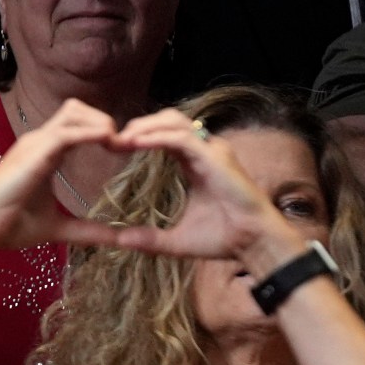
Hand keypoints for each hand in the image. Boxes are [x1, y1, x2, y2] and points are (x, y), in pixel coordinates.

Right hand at [0, 98, 127, 249]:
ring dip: (102, 123)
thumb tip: (120, 240)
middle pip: (77, 109)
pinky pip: (69, 132)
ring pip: (75, 112)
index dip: (102, 131)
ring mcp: (35, 144)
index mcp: (44, 154)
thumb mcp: (59, 229)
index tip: (124, 151)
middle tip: (125, 146)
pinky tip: (111, 143)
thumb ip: (89, 231)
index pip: (76, 126)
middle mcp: (39, 142)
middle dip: (104, 120)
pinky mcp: (35, 152)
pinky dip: (93, 133)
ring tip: (120, 145)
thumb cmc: (9, 226)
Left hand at [105, 109, 299, 267]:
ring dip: (144, 127)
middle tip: (111, 139)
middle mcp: (204, 151)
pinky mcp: (216, 158)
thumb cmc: (223, 239)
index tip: (112, 147)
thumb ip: (148, 238)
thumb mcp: (177, 240)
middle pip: (167, 120)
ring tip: (120, 139)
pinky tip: (135, 144)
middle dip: (138, 125)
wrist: (254, 244)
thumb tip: (120, 240)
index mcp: (194, 162)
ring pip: (173, 122)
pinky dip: (157, 137)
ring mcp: (212, 151)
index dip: (138, 136)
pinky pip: (182, 138)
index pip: (163, 134)